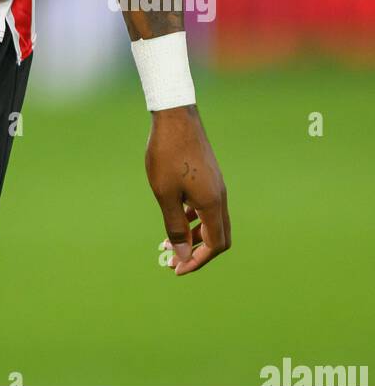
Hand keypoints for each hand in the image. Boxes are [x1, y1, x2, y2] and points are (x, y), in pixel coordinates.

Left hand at [146, 106, 230, 274]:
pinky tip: (177, 217)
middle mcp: (220, 196)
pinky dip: (194, 218)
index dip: (197, 261)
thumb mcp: (165, 194)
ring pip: (212, 221)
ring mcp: (216, 185)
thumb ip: (175, 227)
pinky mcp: (209, 176)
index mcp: (212, 204)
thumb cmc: (167, 154)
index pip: (215, 245)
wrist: (175, 116)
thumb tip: (182, 256)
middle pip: (218, 237)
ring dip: (194, 235)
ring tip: (169, 242)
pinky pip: (207, 206)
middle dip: (198, 252)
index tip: (175, 269)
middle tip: (174, 261)